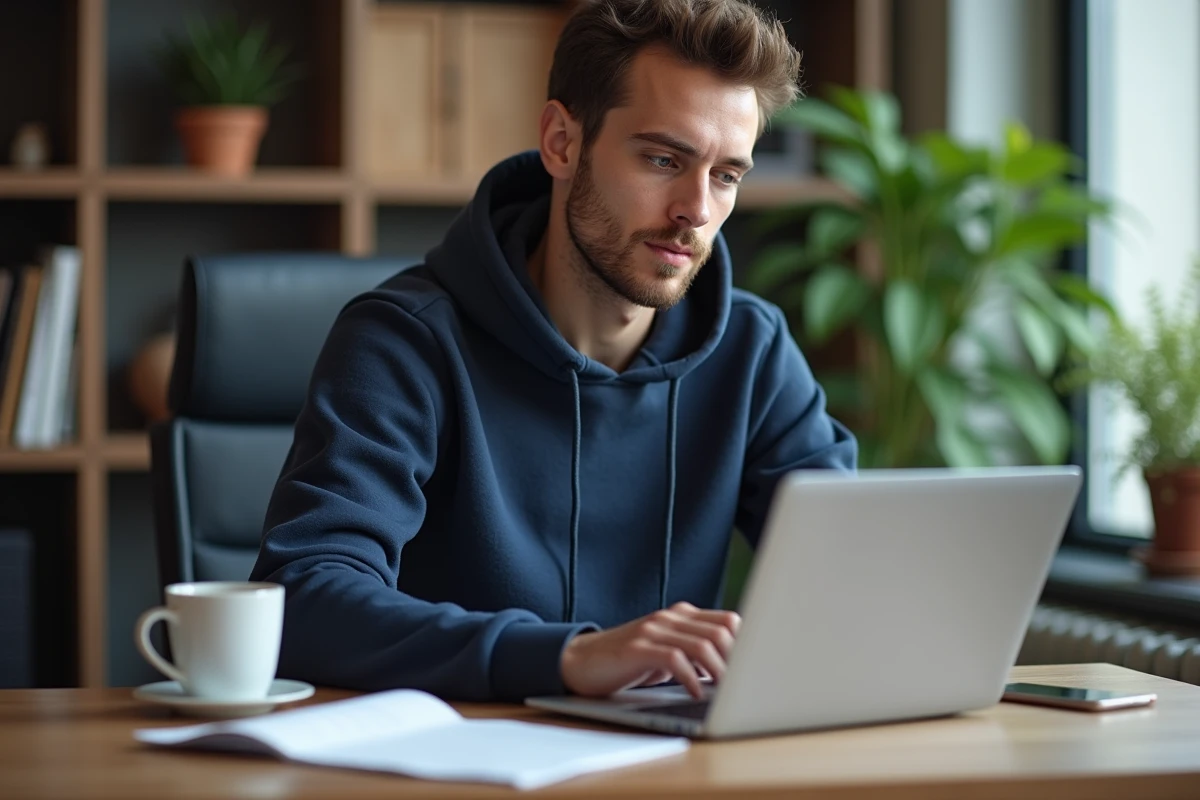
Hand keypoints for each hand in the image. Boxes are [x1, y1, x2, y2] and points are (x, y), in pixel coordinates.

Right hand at [560, 602, 740, 698]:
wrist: (579, 661)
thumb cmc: (628, 663)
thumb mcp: (665, 653)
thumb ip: (694, 653)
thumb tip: (734, 672)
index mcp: (681, 616)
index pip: (728, 621)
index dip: (746, 645)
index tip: (755, 671)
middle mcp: (669, 618)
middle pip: (721, 631)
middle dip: (738, 661)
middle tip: (744, 687)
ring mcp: (652, 631)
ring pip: (702, 644)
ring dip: (719, 672)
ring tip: (725, 693)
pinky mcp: (637, 649)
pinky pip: (674, 659)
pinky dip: (691, 679)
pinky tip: (694, 693)